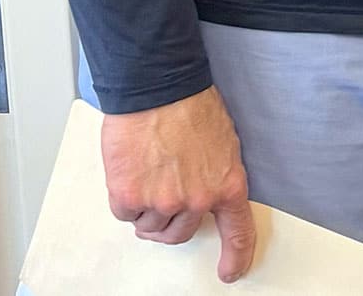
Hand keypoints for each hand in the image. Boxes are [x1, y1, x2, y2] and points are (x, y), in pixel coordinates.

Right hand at [100, 86, 256, 281]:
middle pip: (180, 233)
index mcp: (226, 184)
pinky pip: (124, 213)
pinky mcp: (130, 198)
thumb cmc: (191, 107)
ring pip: (149, 226)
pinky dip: (125, 197)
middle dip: (170, 220)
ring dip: (146, 207)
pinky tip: (133, 169)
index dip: (236, 255)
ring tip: (149, 171)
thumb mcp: (223, 144)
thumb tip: (205, 194)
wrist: (159, 90)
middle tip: (163, 195)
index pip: (237, 231)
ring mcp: (162, 202)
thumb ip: (215, 176)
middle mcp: (196, 200)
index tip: (231, 271)